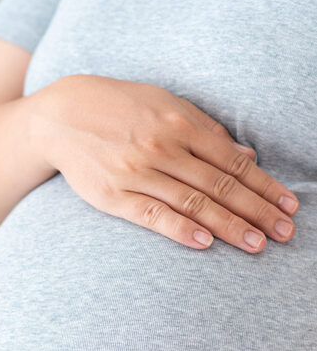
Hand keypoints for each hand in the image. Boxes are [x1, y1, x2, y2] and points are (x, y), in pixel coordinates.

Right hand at [32, 74, 298, 252]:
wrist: (62, 115)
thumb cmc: (120, 109)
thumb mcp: (165, 106)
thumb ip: (206, 131)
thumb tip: (246, 155)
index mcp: (180, 124)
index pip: (233, 162)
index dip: (264, 186)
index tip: (288, 206)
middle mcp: (162, 148)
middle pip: (219, 185)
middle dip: (256, 211)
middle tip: (283, 233)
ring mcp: (137, 173)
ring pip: (193, 203)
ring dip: (229, 225)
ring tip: (256, 244)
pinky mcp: (113, 196)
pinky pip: (152, 215)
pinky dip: (179, 229)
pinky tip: (205, 242)